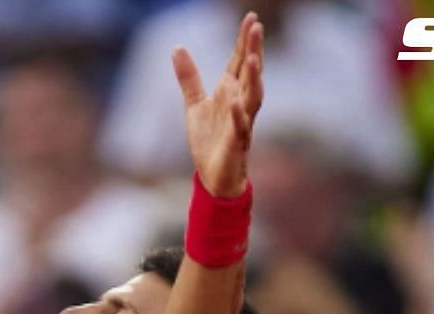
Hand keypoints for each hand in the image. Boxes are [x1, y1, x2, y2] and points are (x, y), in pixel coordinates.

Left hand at [174, 12, 263, 198]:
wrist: (213, 176)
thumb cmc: (209, 139)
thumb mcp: (194, 104)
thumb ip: (189, 77)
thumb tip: (177, 47)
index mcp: (231, 91)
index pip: (239, 61)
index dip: (244, 40)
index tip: (250, 17)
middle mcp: (240, 102)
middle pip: (250, 72)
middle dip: (253, 50)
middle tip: (256, 27)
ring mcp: (241, 122)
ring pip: (253, 96)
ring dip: (254, 78)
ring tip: (253, 59)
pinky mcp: (236, 142)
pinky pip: (240, 127)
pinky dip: (239, 114)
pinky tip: (235, 101)